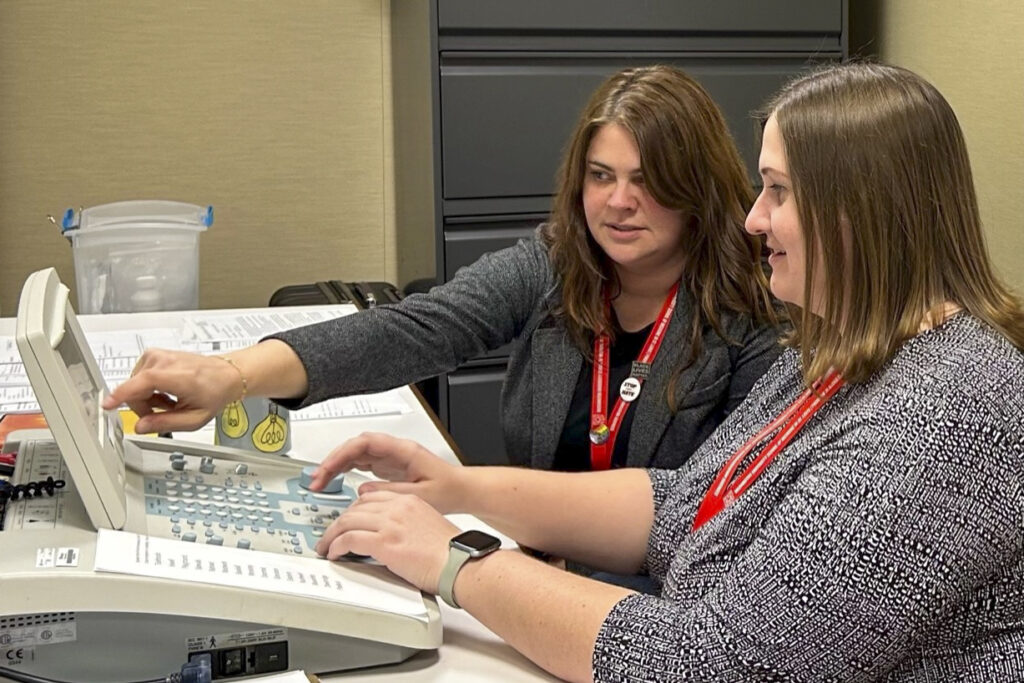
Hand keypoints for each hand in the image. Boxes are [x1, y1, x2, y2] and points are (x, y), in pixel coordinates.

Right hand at [101, 349, 241, 433]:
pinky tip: (167, 391)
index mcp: (179, 377)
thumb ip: (165, 424)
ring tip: (171, 400)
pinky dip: (150, 388)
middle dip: (145, 406)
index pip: (142, 382)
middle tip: (168, 410)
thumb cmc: (214, 393)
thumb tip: (141, 427)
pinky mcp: (154, 354)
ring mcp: (159, 355)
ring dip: (149, 397)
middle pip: (135, 389)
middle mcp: (166, 361)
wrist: (226, 374)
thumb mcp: (194, 419)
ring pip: (135, 384)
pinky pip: (140, 377)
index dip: (122, 395)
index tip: (107, 404)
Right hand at [310, 432, 463, 512]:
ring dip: (336, 465)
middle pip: (355, 446)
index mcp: (402, 450)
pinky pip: (360, 462)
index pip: (364, 443)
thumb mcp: (420, 495)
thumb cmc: (448, 489)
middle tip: (316, 479)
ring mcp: (389, 457)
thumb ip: (391, 491)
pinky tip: (335, 480)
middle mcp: (393, 450)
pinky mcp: (388, 466)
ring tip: (319, 482)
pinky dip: (345, 469)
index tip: (328, 469)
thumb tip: (363, 490)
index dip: (342, 454)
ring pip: (355, 453)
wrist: (461, 490)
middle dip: (332, 460)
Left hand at [316, 490, 459, 593]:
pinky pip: (349, 539)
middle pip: (356, 507)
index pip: (372, 497)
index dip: (354, 510)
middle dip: (339, 522)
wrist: (460, 563)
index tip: (348, 520)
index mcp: (410, 501)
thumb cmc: (451, 553)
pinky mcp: (384, 542)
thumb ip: (407, 525)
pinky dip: (336, 546)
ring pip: (347, 521)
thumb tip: (393, 538)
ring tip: (326, 546)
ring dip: (331, 535)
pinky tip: (334, 553)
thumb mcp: (428, 527)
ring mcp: (390, 523)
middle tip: (331, 534)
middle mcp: (398, 507)